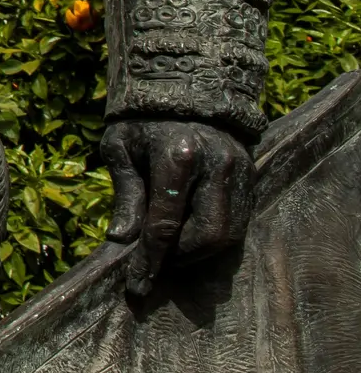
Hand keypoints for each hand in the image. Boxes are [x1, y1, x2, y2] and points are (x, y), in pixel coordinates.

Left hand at [102, 118, 253, 297]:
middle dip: (181, 259)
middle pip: (206, 234)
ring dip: (199, 252)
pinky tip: (191, 236)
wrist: (185, 86)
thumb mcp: (120, 149)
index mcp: (177, 156)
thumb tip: (122, 240)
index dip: (151, 260)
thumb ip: (125, 194)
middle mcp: (215, 164)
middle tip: (157, 264)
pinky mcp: (251, 174)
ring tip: (172, 251)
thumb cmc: (141, 120)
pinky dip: (215, 237)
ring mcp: (239, 169)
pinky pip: (239, 220)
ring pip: (228, 233)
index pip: (165, 224)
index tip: (138, 286)